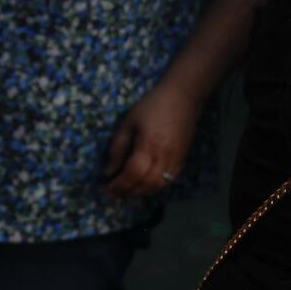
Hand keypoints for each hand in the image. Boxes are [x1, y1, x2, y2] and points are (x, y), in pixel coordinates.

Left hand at [102, 81, 204, 197]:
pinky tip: (145, 184)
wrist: (183, 97)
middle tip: (114, 192)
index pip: (132, 174)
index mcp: (149, 145)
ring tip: (128, 190)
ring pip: (158, 185)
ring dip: (141, 192)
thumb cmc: (153, 105)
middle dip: (128, 192)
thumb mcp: (128, 122)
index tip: (106, 188)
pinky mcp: (182, 158)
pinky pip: (169, 180)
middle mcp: (165, 156)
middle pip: (146, 184)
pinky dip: (155, 186)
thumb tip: (109, 171)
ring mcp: (176, 159)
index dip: (118, 185)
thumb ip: (117, 147)